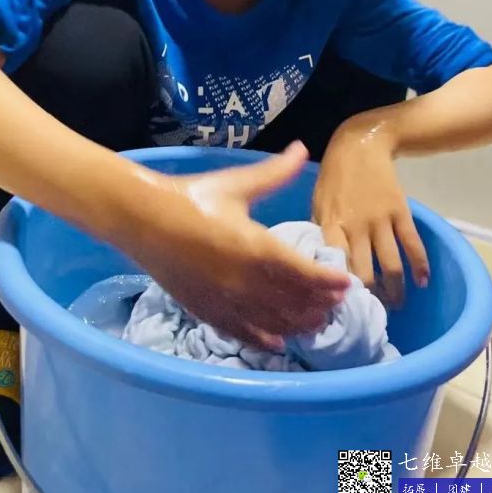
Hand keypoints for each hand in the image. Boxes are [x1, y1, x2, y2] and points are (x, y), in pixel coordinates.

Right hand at [129, 142, 350, 350]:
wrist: (143, 218)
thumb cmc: (192, 197)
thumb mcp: (237, 184)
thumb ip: (274, 173)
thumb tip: (300, 149)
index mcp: (257, 247)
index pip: (305, 273)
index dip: (329, 281)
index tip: (347, 284)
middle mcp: (246, 281)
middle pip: (294, 301)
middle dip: (320, 303)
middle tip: (337, 303)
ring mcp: (226, 301)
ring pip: (273, 322)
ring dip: (299, 324)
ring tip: (317, 322)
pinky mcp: (207, 311)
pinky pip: (243, 333)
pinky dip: (264, 340)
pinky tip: (278, 344)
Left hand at [312, 123, 429, 307]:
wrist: (361, 144)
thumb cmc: (333, 176)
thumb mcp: (317, 202)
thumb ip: (321, 232)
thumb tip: (320, 264)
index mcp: (331, 224)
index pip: (334, 265)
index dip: (339, 290)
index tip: (342, 309)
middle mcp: (356, 226)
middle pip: (365, 272)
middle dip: (370, 298)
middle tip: (372, 314)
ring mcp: (381, 220)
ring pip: (391, 265)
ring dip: (396, 290)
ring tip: (396, 305)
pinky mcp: (401, 212)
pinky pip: (413, 244)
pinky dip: (420, 265)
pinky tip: (422, 282)